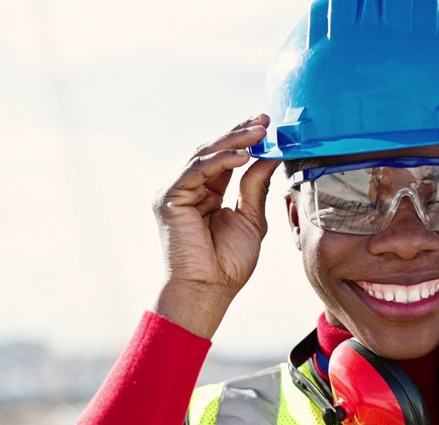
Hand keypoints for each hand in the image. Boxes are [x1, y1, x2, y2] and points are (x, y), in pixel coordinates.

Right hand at [152, 115, 280, 337]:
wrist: (208, 290)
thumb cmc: (228, 265)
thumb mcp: (250, 219)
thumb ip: (255, 186)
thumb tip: (269, 156)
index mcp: (207, 195)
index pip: (225, 160)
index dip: (245, 142)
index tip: (268, 127)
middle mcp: (189, 190)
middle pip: (213, 151)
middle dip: (239, 134)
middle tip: (264, 120)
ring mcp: (177, 192)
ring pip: (204, 155)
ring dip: (233, 141)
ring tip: (259, 132)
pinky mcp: (170, 198)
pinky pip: (196, 170)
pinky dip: (220, 159)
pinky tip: (243, 154)